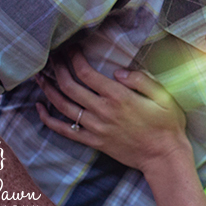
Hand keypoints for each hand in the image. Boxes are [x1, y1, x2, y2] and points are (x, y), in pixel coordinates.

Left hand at [36, 51, 190, 173]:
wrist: (163, 156)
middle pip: (70, 87)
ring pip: (62, 106)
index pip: (86, 73)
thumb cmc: (167, 124)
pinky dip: (48, 120)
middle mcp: (103, 111)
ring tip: (40, 76)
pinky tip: (39, 108)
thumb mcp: (163, 96)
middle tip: (53, 57)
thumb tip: (118, 71)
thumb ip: (141, 79)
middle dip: (58, 69)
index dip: (74, 59)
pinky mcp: (93, 141)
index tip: (70, 48)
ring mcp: (95, 128)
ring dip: (48, 89)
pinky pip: (64, 130)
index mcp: (119, 96)